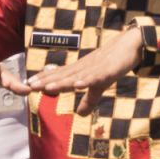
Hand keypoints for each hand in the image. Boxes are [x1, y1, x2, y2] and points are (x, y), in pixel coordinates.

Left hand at [26, 27, 142, 114]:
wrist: (131, 44)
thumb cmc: (113, 63)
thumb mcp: (100, 85)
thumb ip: (89, 99)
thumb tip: (79, 114)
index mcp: (80, 71)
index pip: (60, 76)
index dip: (44, 80)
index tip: (28, 85)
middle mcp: (84, 68)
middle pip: (63, 75)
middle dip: (46, 81)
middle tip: (29, 85)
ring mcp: (95, 69)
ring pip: (76, 76)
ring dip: (62, 82)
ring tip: (48, 87)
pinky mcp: (108, 70)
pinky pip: (96, 77)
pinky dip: (87, 81)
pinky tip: (77, 85)